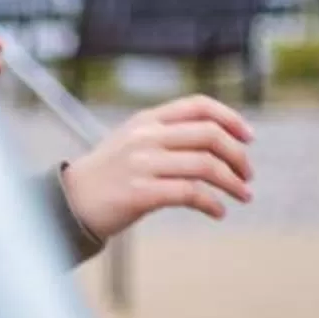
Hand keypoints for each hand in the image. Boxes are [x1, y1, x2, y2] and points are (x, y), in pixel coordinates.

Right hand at [58, 94, 256, 238]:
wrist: (69, 201)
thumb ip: (168, 135)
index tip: (249, 138)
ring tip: (243, 195)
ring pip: (205, 166)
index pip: (198, 105)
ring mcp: (141, 164)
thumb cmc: (108, 175)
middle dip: (238, 156)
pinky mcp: (139, 192)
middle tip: (248, 175)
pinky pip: (190, 194)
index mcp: (146, 120)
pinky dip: (212, 204)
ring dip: (232, 182)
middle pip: (209, 136)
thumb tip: (219, 139)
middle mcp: (145, 137)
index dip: (231, 118)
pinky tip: (218, 212)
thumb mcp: (133, 142)